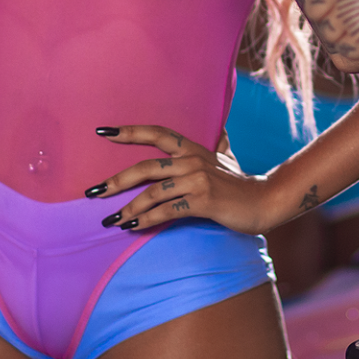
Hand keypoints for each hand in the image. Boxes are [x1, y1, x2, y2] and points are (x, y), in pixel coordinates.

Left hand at [85, 124, 283, 233]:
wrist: (266, 201)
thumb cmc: (243, 183)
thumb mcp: (229, 159)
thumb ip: (220, 145)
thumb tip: (222, 131)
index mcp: (193, 148)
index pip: (157, 133)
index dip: (129, 131)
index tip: (101, 132)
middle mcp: (192, 160)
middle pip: (145, 167)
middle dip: (115, 180)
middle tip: (92, 192)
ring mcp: (198, 179)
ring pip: (153, 192)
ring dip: (128, 208)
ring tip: (110, 221)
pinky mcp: (203, 200)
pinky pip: (167, 211)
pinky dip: (147, 220)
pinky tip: (133, 227)